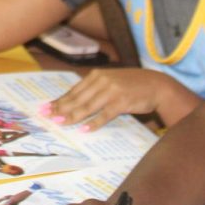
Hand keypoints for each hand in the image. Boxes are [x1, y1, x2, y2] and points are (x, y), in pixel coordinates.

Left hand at [42, 68, 178, 131]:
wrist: (157, 85)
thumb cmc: (132, 85)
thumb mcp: (111, 81)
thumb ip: (95, 88)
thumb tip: (75, 100)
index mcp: (97, 75)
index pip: (74, 91)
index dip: (60, 100)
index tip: (47, 107)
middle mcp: (102, 81)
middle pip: (77, 98)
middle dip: (60, 108)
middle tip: (47, 116)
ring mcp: (112, 91)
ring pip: (87, 106)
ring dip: (72, 116)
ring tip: (60, 123)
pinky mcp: (122, 102)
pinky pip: (104, 115)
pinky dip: (93, 123)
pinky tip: (84, 129)